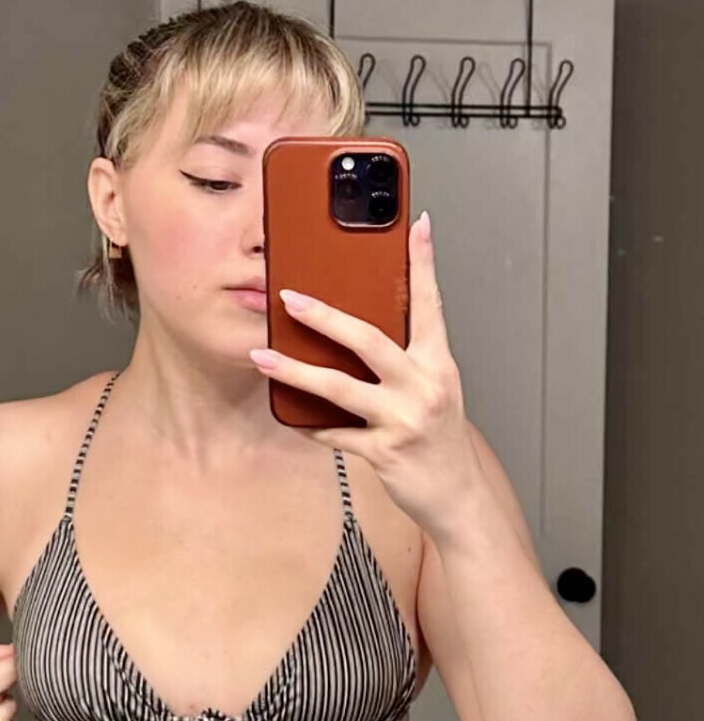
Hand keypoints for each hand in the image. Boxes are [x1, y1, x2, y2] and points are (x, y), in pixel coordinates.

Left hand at [248, 210, 481, 539]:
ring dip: (296, 371)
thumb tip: (362, 328)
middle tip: (289, 297)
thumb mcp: (435, 389)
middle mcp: (424, 387)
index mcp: (437, 364)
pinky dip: (311, 425)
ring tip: (264, 357)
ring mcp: (403, 421)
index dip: (424, 264)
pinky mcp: (385, 453)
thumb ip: (407, 358)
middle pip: (369, 341)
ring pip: (340, 388)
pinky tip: (290, 415)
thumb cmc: (440, 439)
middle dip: (325, 317)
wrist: (457, 494)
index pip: (430, 305)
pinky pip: (336, 434)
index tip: (416, 226)